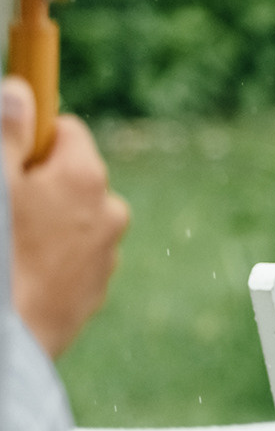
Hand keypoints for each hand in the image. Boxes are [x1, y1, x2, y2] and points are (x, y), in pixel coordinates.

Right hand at [4, 78, 129, 357]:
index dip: (30, 136)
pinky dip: (46, 256)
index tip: (8, 152)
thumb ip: (8, 131)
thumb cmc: (2, 256)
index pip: (65, 129)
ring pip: (69, 219)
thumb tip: (21, 90)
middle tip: (2, 206)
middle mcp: (109, 212)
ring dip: (40, 221)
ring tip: (8, 246)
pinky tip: (17, 272)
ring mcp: (105, 254)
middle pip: (69, 176)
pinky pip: (69, 256)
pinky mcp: (93, 289)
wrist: (9, 340)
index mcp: (86, 177)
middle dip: (34, 183)